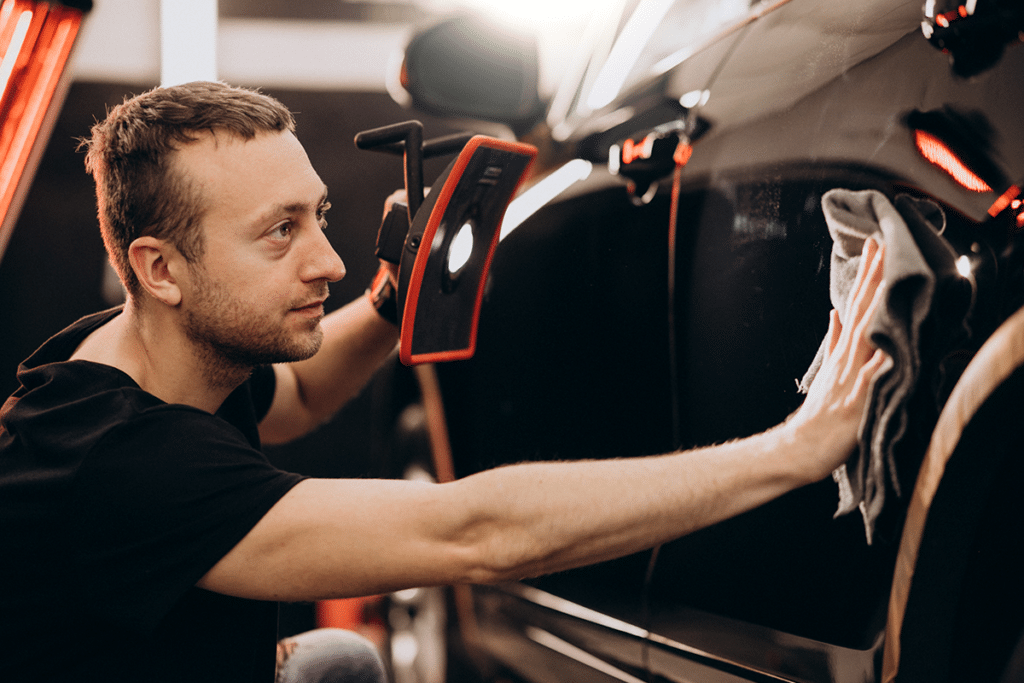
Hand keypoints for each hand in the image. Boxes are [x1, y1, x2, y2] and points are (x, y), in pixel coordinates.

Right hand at [789, 236, 887, 481]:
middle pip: (861, 311)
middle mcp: (847, 359)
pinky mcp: (856, 402)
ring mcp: (851, 378)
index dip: (866, 276)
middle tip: (880, 244)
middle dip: (871, 277)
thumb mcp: (828, 371)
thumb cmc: (820, 414)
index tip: (875, 245)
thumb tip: (835, 313)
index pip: (856, 305)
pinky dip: (879, 362)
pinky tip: (889, 347)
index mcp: (843, 352)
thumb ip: (834, 342)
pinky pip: (871, 380)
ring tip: (885, 278)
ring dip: (875, 306)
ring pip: (865, 334)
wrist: (801, 446)